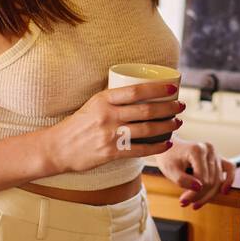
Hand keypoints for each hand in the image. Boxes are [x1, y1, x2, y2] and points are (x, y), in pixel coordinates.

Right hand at [45, 82, 183, 173]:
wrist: (58, 147)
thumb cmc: (78, 124)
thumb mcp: (93, 104)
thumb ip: (114, 100)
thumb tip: (142, 95)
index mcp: (104, 99)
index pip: (136, 90)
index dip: (158, 89)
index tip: (173, 88)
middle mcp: (108, 115)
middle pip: (146, 110)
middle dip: (169, 108)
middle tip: (181, 106)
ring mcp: (110, 135)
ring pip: (147, 129)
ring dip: (167, 126)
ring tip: (177, 123)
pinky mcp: (111, 152)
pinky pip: (140, 149)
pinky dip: (157, 146)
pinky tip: (167, 143)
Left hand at [154, 138, 234, 209]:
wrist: (169, 148)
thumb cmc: (169, 157)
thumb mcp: (170, 170)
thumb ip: (182, 180)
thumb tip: (199, 188)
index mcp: (197, 150)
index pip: (202, 178)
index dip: (193, 193)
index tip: (182, 201)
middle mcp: (209, 150)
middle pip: (211, 181)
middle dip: (199, 195)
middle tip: (185, 203)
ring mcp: (215, 153)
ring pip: (218, 180)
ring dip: (208, 195)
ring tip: (195, 203)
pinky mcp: (218, 158)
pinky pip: (230, 169)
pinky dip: (228, 181)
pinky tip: (224, 192)